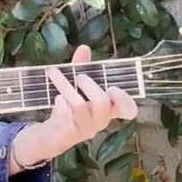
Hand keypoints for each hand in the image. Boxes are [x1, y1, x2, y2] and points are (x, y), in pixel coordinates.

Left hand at [10, 45, 137, 171]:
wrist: (54, 135)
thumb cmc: (71, 108)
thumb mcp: (77, 86)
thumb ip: (82, 67)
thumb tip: (84, 47)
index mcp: (108, 109)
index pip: (128, 110)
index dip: (125, 99)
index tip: (112, 88)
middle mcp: (101, 120)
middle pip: (102, 102)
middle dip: (89, 85)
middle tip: (79, 77)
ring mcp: (86, 128)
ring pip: (80, 105)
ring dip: (66, 86)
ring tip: (55, 74)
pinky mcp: (70, 133)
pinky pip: (66, 115)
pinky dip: (60, 102)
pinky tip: (56, 99)